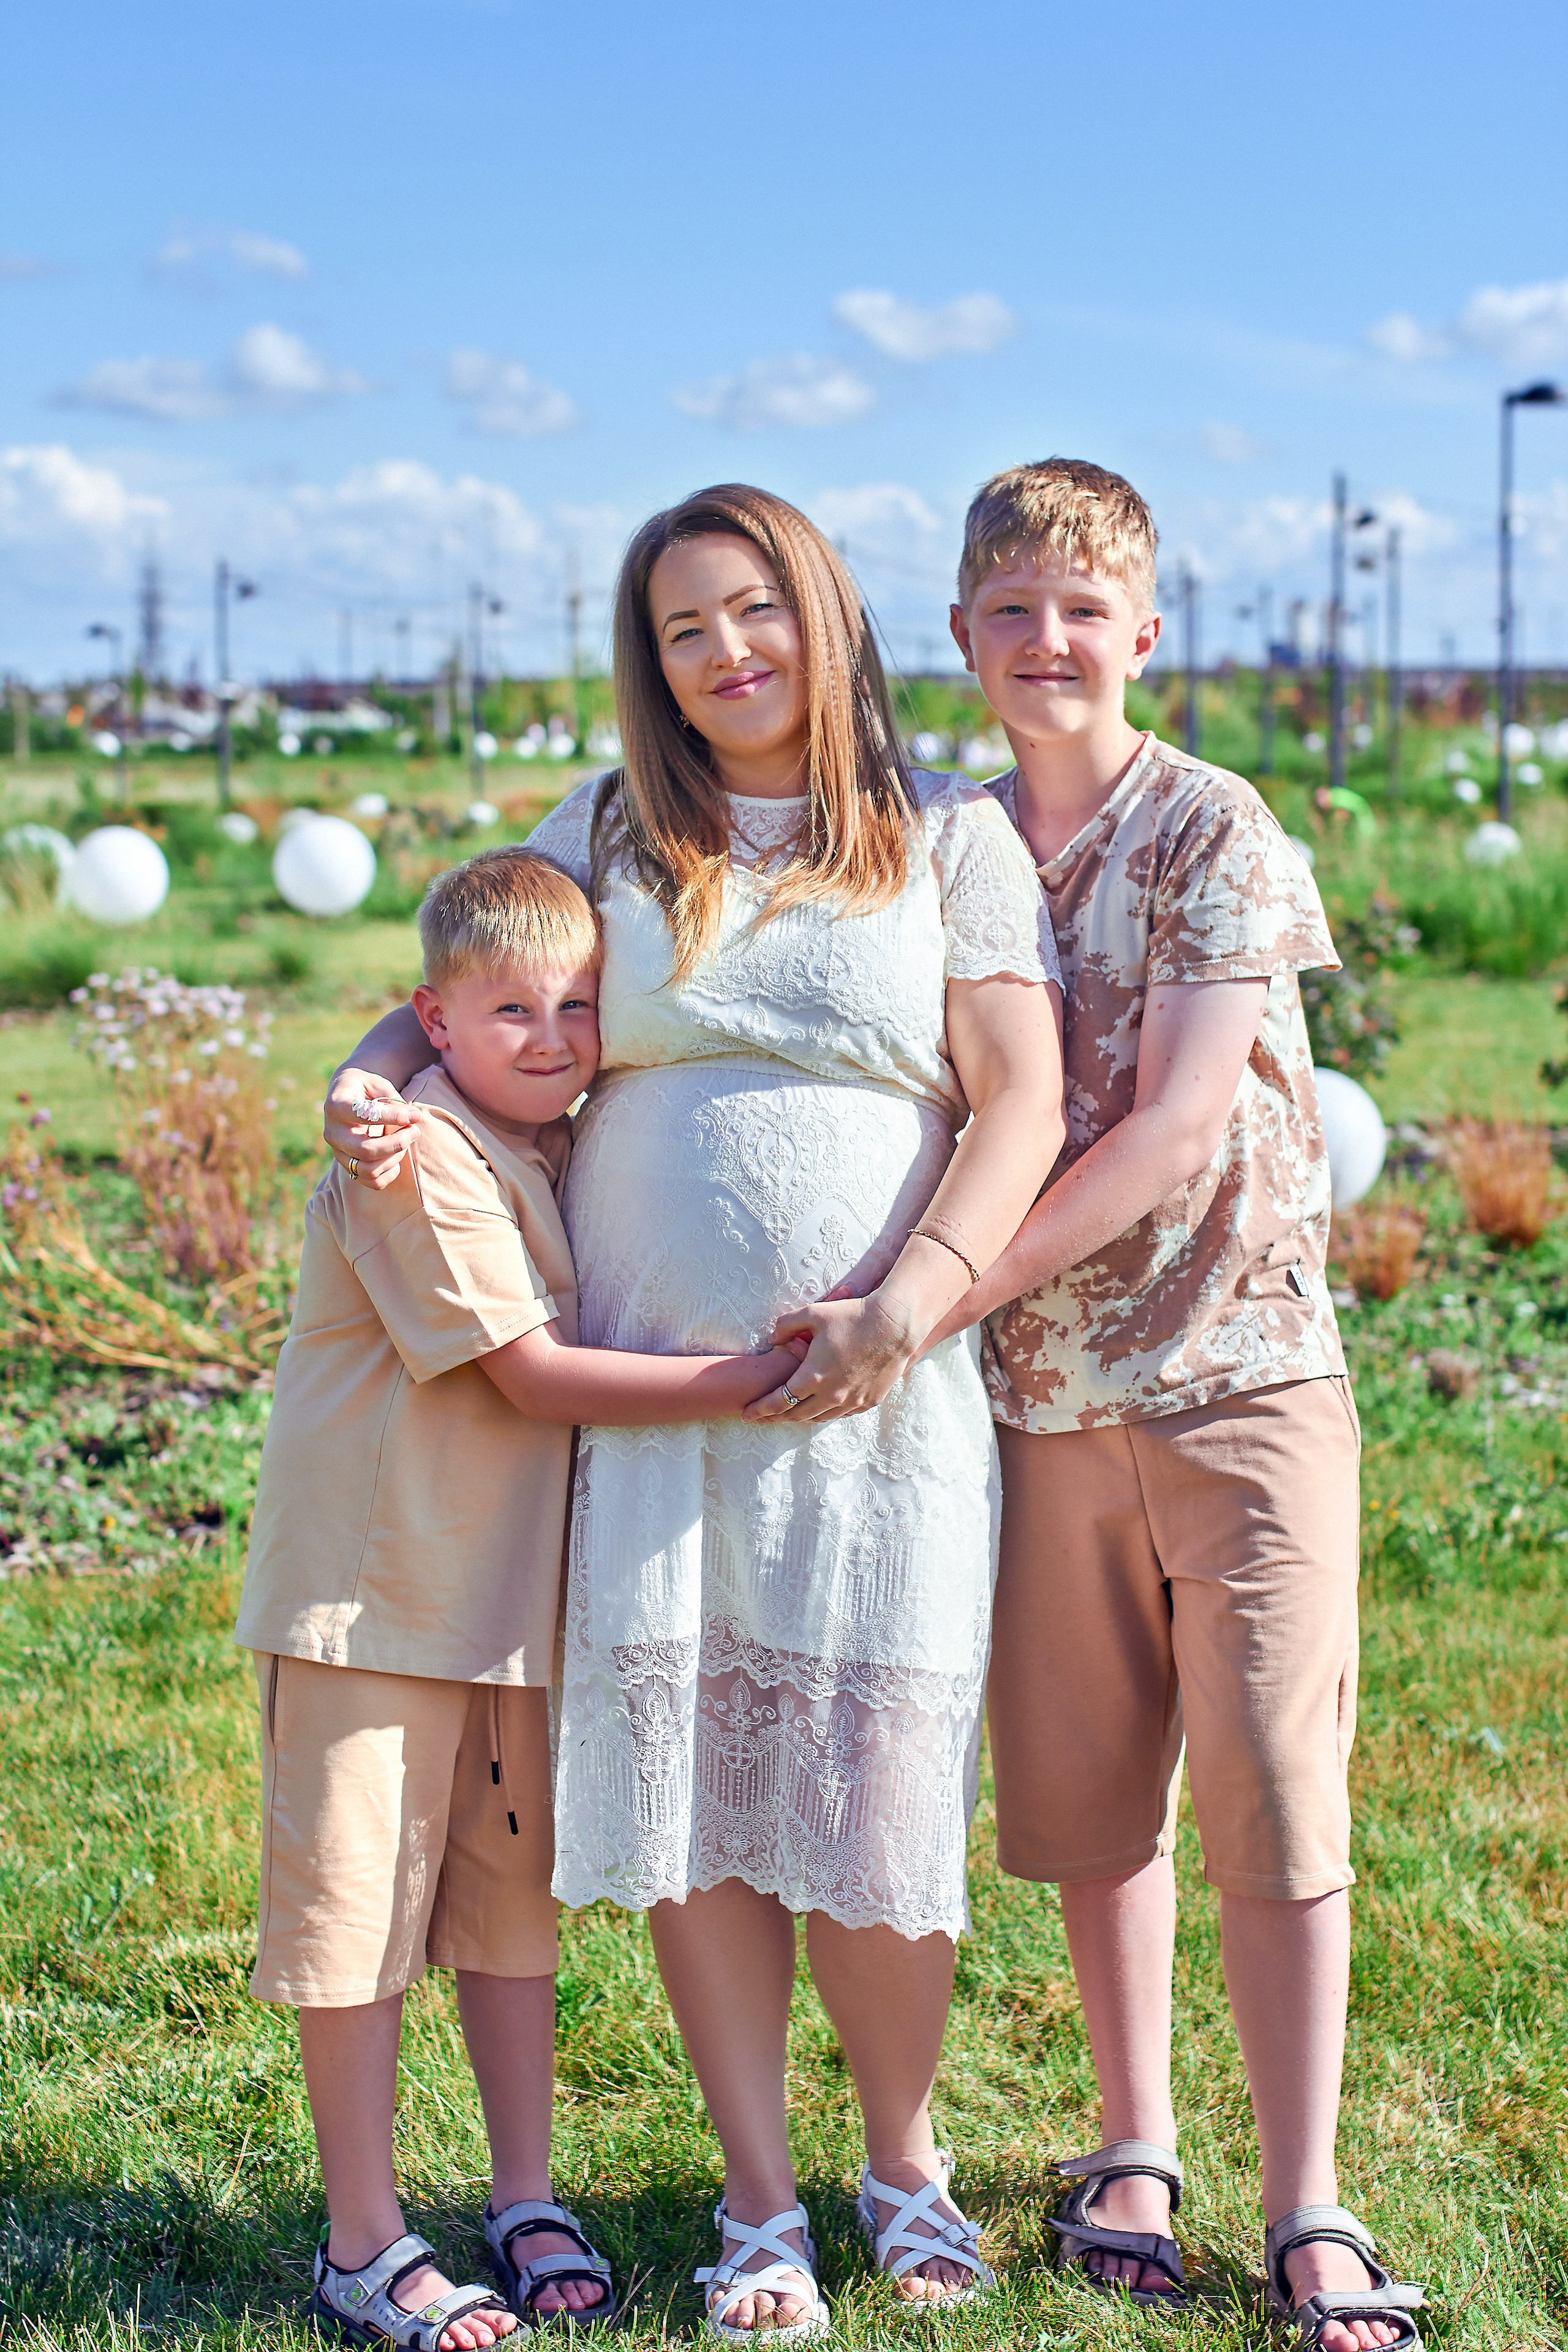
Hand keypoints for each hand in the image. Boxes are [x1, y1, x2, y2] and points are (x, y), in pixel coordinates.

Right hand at [324, 1067, 417, 1188]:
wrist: (344, 1097)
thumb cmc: (363, 1088)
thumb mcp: (375, 1083)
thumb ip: (393, 1100)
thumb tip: (413, 1118)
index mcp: (336, 1106)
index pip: (365, 1116)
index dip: (394, 1117)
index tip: (415, 1115)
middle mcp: (333, 1133)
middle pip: (366, 1150)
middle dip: (397, 1143)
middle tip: (414, 1131)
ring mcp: (338, 1153)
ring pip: (369, 1170)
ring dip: (395, 1158)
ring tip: (406, 1141)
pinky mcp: (348, 1166)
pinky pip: (372, 1182)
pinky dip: (390, 1173)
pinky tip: (396, 1156)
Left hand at [742, 1293, 920, 1423]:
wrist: (895, 1324)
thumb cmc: (852, 1315)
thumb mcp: (812, 1313)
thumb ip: (785, 1325)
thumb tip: (772, 1339)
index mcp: (812, 1377)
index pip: (778, 1401)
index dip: (760, 1409)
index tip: (746, 1413)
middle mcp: (831, 1395)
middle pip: (796, 1415)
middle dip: (775, 1418)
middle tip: (762, 1418)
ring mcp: (852, 1401)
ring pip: (820, 1418)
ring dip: (801, 1417)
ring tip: (789, 1414)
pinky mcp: (870, 1401)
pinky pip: (843, 1414)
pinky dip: (828, 1413)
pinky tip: (822, 1409)